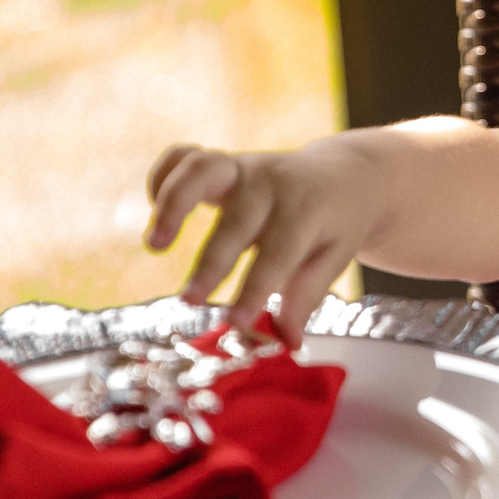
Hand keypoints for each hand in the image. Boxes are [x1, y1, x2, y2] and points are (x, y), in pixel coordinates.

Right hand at [142, 141, 377, 345]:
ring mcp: (244, 167)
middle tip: (190, 300)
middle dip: (211, 260)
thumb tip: (286, 342)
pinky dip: (162, 178)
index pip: (279, 252)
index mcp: (306, 211)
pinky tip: (155, 212)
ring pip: (201, 169)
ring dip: (173, 203)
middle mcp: (271, 184)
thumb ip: (306, 296)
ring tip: (155, 245)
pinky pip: (183, 157)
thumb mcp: (334, 258)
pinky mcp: (221, 162)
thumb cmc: (335, 224)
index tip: (236, 321)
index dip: (256, 287)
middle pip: (236, 219)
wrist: (344, 175)